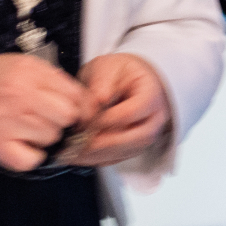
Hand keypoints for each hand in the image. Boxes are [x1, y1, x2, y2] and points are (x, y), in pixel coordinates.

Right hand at [0, 53, 93, 170]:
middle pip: (67, 116)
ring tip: (25, 129)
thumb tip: (76, 95)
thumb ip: (45, 76)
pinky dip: (30, 156)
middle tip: (45, 119)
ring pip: (51, 137)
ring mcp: (8, 122)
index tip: (68, 108)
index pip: (73, 92)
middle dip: (61, 120)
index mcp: (27, 71)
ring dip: (44, 137)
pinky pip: (31, 160)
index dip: (74, 103)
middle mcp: (19, 95)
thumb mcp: (13, 64)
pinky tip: (20, 146)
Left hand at [61, 53, 171, 167]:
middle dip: (102, 143)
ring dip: (96, 155)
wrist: (126, 79)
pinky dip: (95, 159)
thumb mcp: (108, 66)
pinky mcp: (134, 147)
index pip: (131, 113)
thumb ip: (101, 81)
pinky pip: (117, 159)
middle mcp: (155, 119)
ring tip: (70, 152)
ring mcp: (146, 136)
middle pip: (133, 139)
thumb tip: (99, 101)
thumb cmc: (118, 72)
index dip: (106, 119)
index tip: (83, 120)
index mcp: (152, 94)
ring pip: (124, 152)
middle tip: (74, 143)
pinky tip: (76, 156)